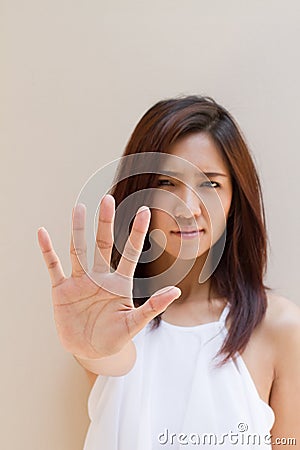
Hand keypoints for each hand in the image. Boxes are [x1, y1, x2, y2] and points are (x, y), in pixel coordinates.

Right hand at [37, 195, 180, 358]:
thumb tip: (176, 291)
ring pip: (78, 250)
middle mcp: (99, 277)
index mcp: (119, 283)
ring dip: (77, 230)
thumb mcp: (134, 324)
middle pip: (102, 244)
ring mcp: (79, 281)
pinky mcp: (61, 290)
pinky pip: (54, 266)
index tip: (144, 211)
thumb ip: (153, 307)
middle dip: (105, 222)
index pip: (130, 252)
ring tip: (78, 208)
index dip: (136, 232)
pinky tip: (42, 233)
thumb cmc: (115, 337)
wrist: (89, 351)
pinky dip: (47, 250)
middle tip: (108, 199)